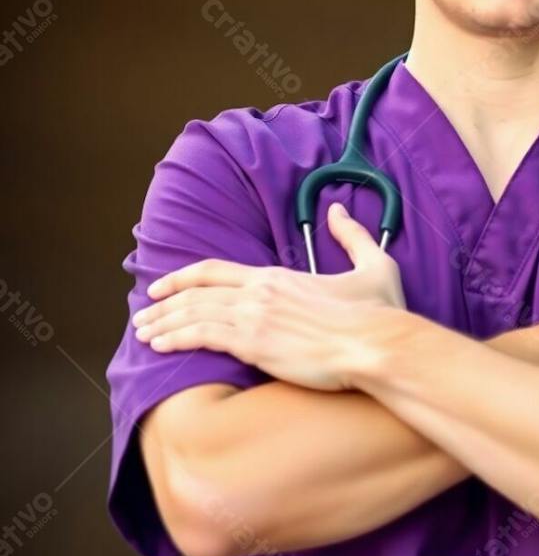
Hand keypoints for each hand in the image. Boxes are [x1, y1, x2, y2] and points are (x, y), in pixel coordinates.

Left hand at [131, 201, 406, 390]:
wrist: (378, 344)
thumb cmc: (378, 312)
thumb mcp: (373, 265)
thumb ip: (352, 235)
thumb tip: (338, 209)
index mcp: (278, 277)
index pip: (217, 270)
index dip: (184, 277)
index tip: (162, 287)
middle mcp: (260, 292)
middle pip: (197, 292)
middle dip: (164, 304)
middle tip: (143, 314)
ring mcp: (255, 318)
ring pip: (194, 314)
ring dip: (163, 323)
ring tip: (144, 333)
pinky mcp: (255, 344)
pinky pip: (203, 337)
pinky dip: (176, 338)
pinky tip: (160, 346)